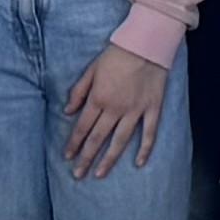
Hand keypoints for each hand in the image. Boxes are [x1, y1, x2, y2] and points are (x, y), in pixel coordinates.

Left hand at [64, 41, 172, 179]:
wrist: (145, 44)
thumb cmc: (116, 54)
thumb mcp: (91, 70)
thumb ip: (78, 92)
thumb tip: (67, 111)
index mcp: (98, 98)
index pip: (82, 127)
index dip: (74, 144)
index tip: (68, 157)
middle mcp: (115, 109)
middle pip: (97, 138)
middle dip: (86, 158)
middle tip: (78, 175)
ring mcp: (135, 110)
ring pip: (120, 141)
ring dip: (109, 159)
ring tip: (99, 174)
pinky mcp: (152, 108)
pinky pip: (149, 133)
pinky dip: (145, 149)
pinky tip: (139, 163)